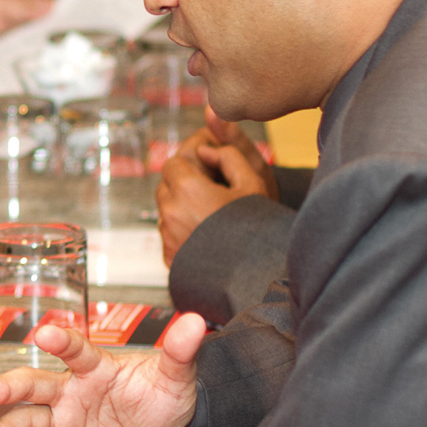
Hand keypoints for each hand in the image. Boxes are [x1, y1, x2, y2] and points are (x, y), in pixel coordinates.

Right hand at [0, 314, 205, 426]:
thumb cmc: (160, 393)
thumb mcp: (175, 375)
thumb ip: (179, 351)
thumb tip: (197, 323)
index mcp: (94, 367)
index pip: (75, 351)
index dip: (60, 342)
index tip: (43, 335)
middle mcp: (69, 389)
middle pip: (32, 384)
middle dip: (6, 389)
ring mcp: (60, 417)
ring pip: (25, 421)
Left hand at [155, 107, 276, 263]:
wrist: (259, 276)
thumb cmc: (260, 229)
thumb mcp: (254, 183)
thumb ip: (229, 156)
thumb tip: (205, 150)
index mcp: (187, 190)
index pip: (173, 163)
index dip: (190, 164)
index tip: (207, 172)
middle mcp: (170, 212)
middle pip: (166, 186)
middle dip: (184, 185)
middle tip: (212, 193)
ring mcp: (168, 237)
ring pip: (166, 210)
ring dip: (182, 208)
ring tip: (212, 217)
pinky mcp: (169, 257)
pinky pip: (168, 234)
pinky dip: (181, 231)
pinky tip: (207, 236)